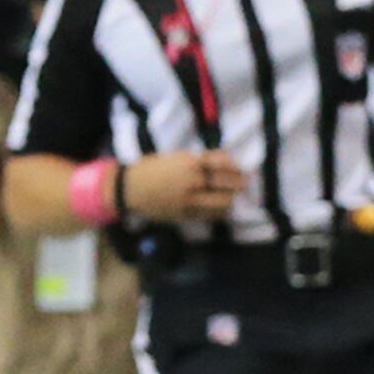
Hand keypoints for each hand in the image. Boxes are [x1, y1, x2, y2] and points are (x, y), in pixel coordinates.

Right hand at [122, 148, 247, 222]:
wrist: (129, 189)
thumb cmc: (152, 169)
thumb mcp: (175, 157)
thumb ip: (199, 160)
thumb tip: (225, 161)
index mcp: (190, 163)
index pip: (223, 163)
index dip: (236, 167)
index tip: (241, 169)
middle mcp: (193, 181)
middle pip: (227, 183)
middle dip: (239, 183)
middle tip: (244, 184)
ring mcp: (190, 199)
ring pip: (222, 202)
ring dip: (230, 199)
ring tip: (232, 197)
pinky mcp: (186, 214)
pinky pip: (211, 215)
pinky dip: (220, 212)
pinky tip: (222, 209)